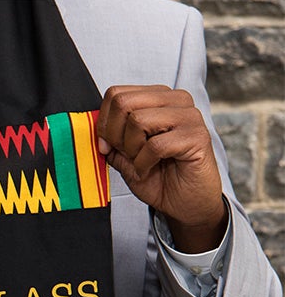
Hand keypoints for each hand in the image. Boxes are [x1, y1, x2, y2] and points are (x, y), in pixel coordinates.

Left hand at [97, 85, 226, 252]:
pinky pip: (155, 145)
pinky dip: (144, 163)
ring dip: (131, 149)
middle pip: (124, 102)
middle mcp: (175, 101)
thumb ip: (111, 140)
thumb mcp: (125, 157)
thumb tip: (98, 134)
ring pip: (138, 121)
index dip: (104, 123)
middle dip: (115, 135)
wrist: (186, 203)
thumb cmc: (159, 177)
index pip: (116, 94)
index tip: (108, 145)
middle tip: (127, 154)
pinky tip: (150, 169)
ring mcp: (189, 116)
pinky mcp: (197, 136)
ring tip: (142, 162)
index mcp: (157, 99)